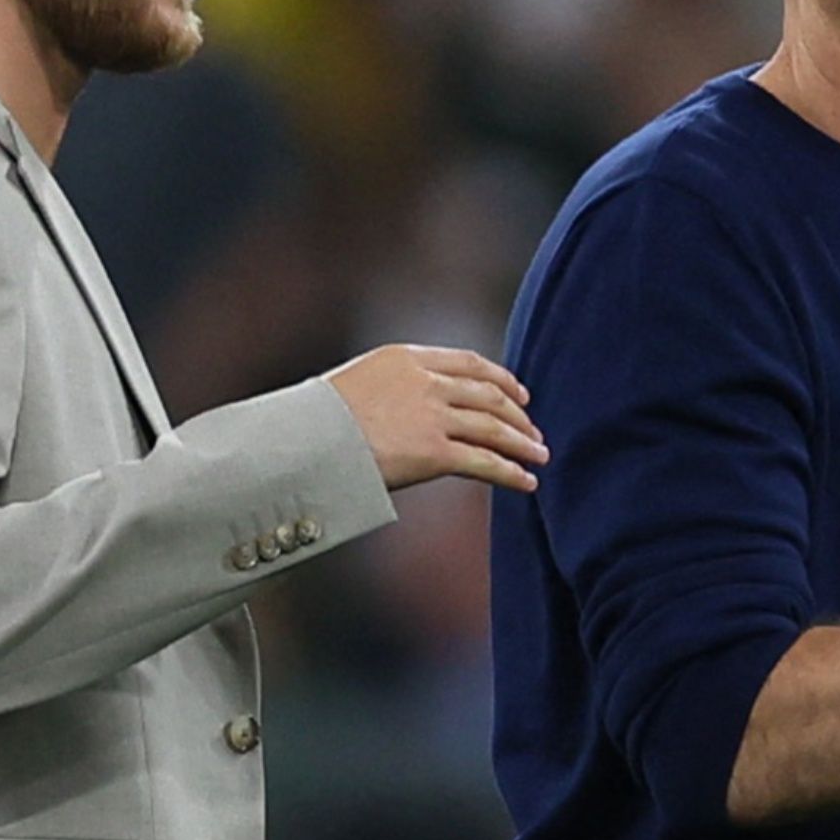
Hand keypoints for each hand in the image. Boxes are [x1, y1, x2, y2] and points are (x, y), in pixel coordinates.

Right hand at [325, 345, 547, 491]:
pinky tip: (527, 482)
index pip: (467, 363)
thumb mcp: (355, 385)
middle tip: (534, 430)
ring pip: (493, 428)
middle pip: (488, 395)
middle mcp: (425, 382)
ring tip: (539, 456)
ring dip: (522, 443)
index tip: (518, 393)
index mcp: (405, 358)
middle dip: (516, 415)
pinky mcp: (434, 452)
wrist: (299, 443)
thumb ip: (390, 389)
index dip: (500, 378)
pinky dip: (511, 472)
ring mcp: (432, 416)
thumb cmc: (312, 422)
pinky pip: (484, 462)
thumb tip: (405, 410)